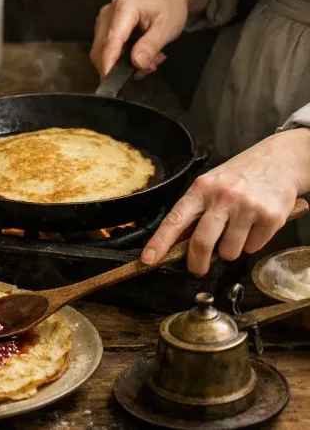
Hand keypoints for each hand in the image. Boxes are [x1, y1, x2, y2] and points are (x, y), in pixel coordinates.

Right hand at [90, 0, 210, 77]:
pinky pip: (106, 51)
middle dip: (120, 67)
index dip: (109, 64)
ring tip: (149, 60)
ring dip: (122, 64)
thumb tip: (136, 63)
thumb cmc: (169, 5)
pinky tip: (138, 55)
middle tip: (148, 68)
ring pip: (102, 53)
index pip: (111, 42)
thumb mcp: (167, 26)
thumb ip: (151, 45)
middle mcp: (108, 14)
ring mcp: (104, 21)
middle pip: (101, 50)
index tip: (109, 81)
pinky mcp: (104, 29)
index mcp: (124, 8)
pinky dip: (121, 59)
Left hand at [142, 129, 309, 275]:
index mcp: (201, 189)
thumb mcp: (210, 185)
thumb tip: (177, 242)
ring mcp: (247, 207)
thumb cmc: (240, 176)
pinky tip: (254, 226)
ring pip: (229, 251)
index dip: (160, 242)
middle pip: (202, 242)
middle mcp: (223, 197)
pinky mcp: (270, 217)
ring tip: (236, 232)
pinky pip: (253, 247)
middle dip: (197, 262)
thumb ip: (195, 211)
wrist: (280, 160)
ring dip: (229, 251)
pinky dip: (251, 244)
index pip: (175, 220)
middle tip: (198, 268)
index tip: (149, 259)